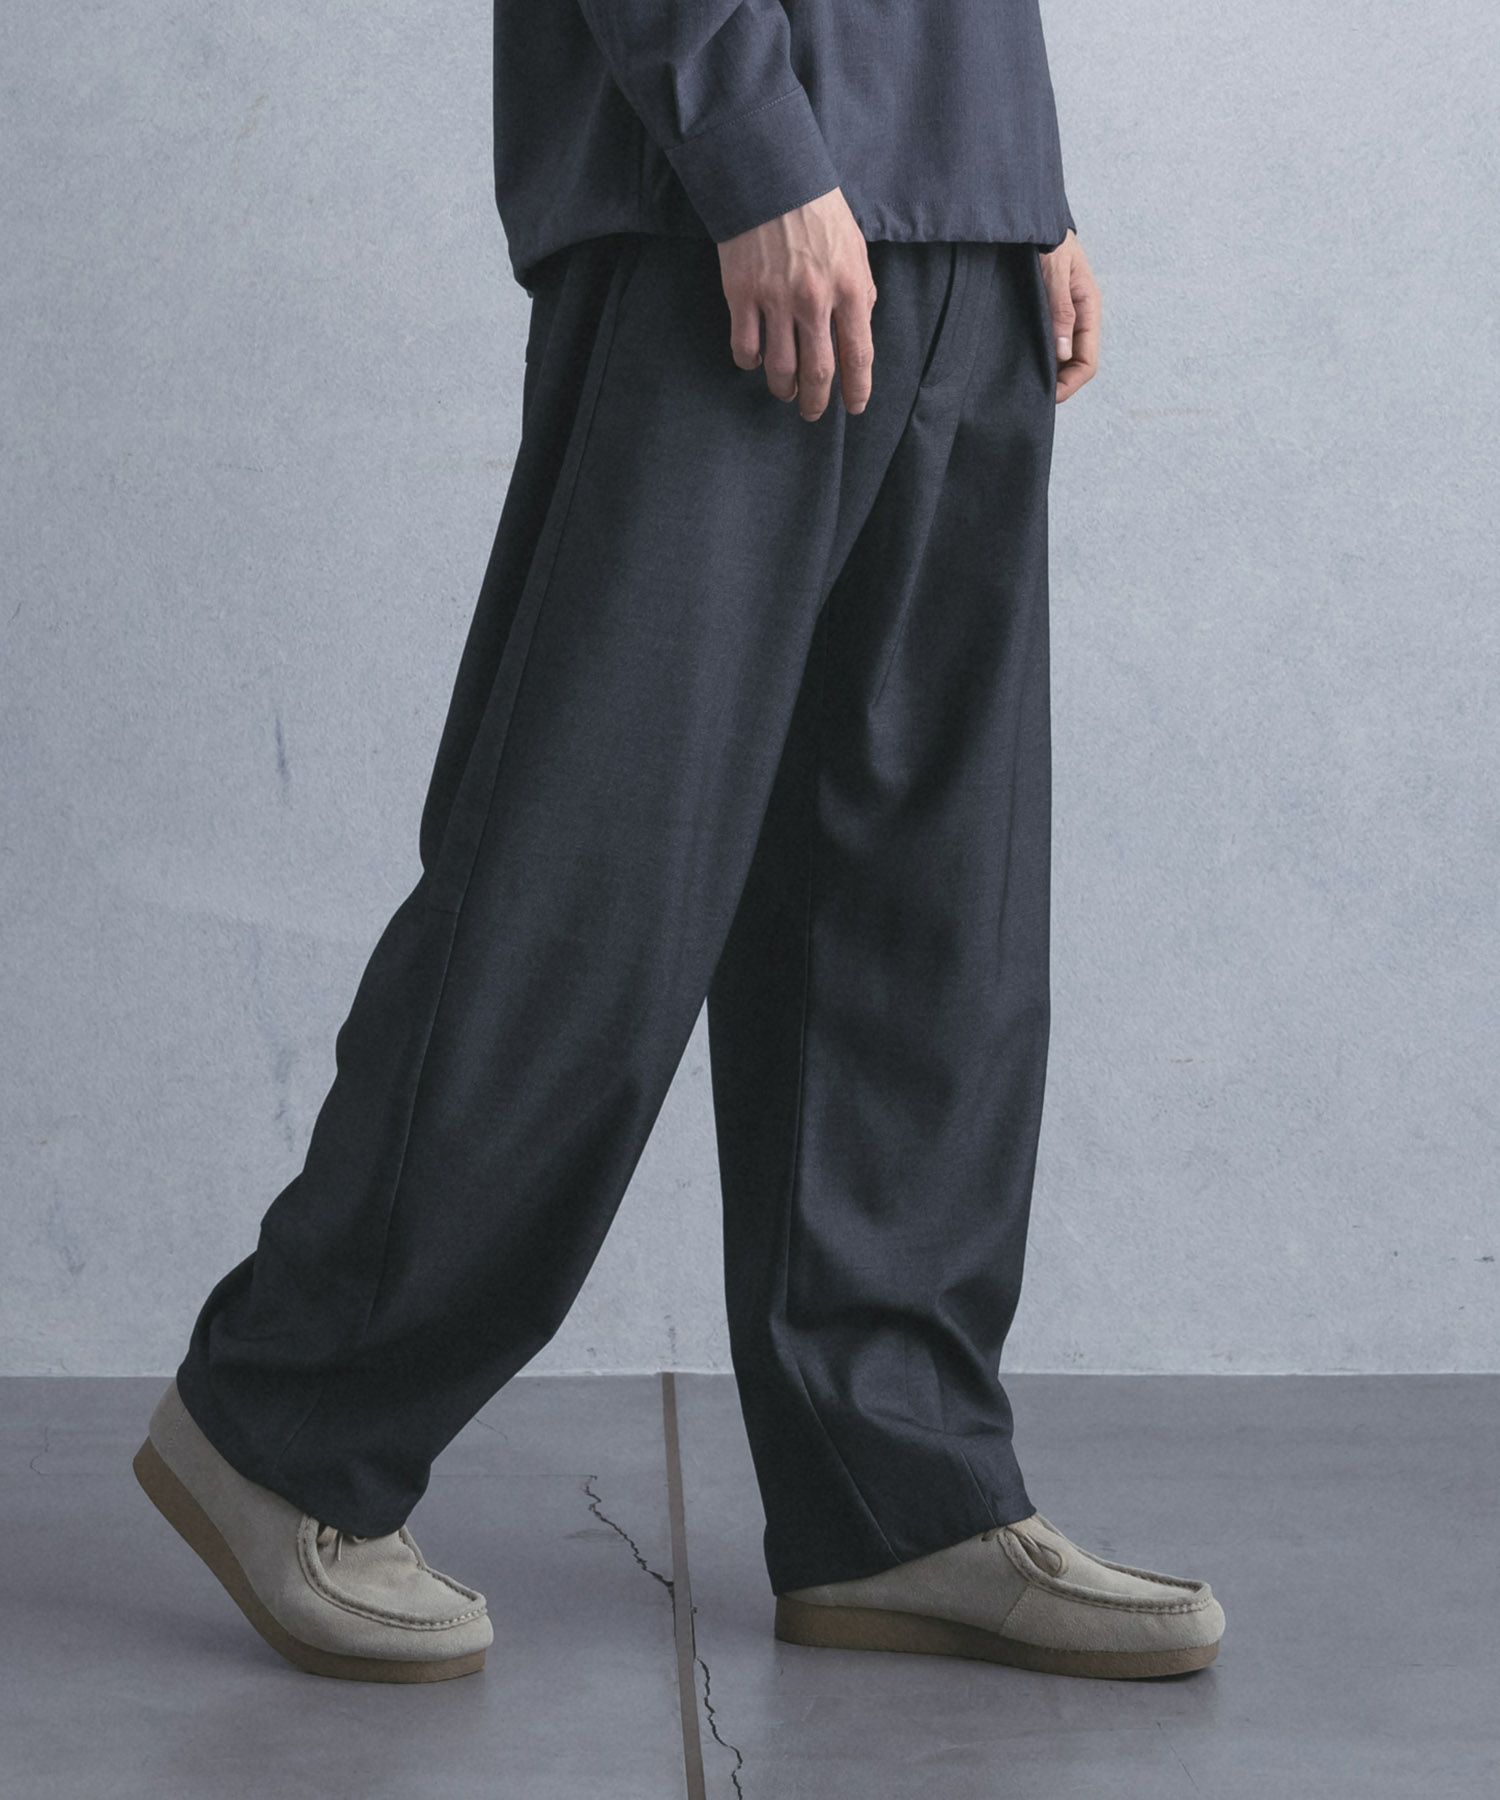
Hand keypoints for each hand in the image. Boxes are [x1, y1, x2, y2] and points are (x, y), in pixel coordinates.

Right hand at [718, 188, 876, 421]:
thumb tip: (856, 333)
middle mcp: (814, 299)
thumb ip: (860, 291)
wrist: (770, 176)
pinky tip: (756, 360)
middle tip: (812, 413)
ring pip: (779, 369)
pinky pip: (745, 348)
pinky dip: (750, 362)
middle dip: (816, 403)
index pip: (858, 355)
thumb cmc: (817, 211)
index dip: (857, 390)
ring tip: (786, 393)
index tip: (853, 407)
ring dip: (783, 390)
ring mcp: (775, 299)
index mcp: (850, 287)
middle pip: (818, 373)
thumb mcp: (854, 248)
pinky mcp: (741, 294)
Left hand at [1039, 232, 1099, 403]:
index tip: (1046, 398)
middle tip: (1029, 398)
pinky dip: (1038, 358)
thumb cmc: (1047, 238)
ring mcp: (1063, 316)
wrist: (1033, 217)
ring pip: (1061, 358)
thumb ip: (1060, 309)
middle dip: (1057, 384)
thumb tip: (1064, 353)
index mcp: (1088, 308)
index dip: (1070, 385)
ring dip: (1046, 373)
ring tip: (1022, 385)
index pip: (1087, 361)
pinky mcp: (1047, 313)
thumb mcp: (1055, 271)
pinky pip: (1047, 343)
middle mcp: (1078, 316)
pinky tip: (1019, 364)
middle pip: (1074, 365)